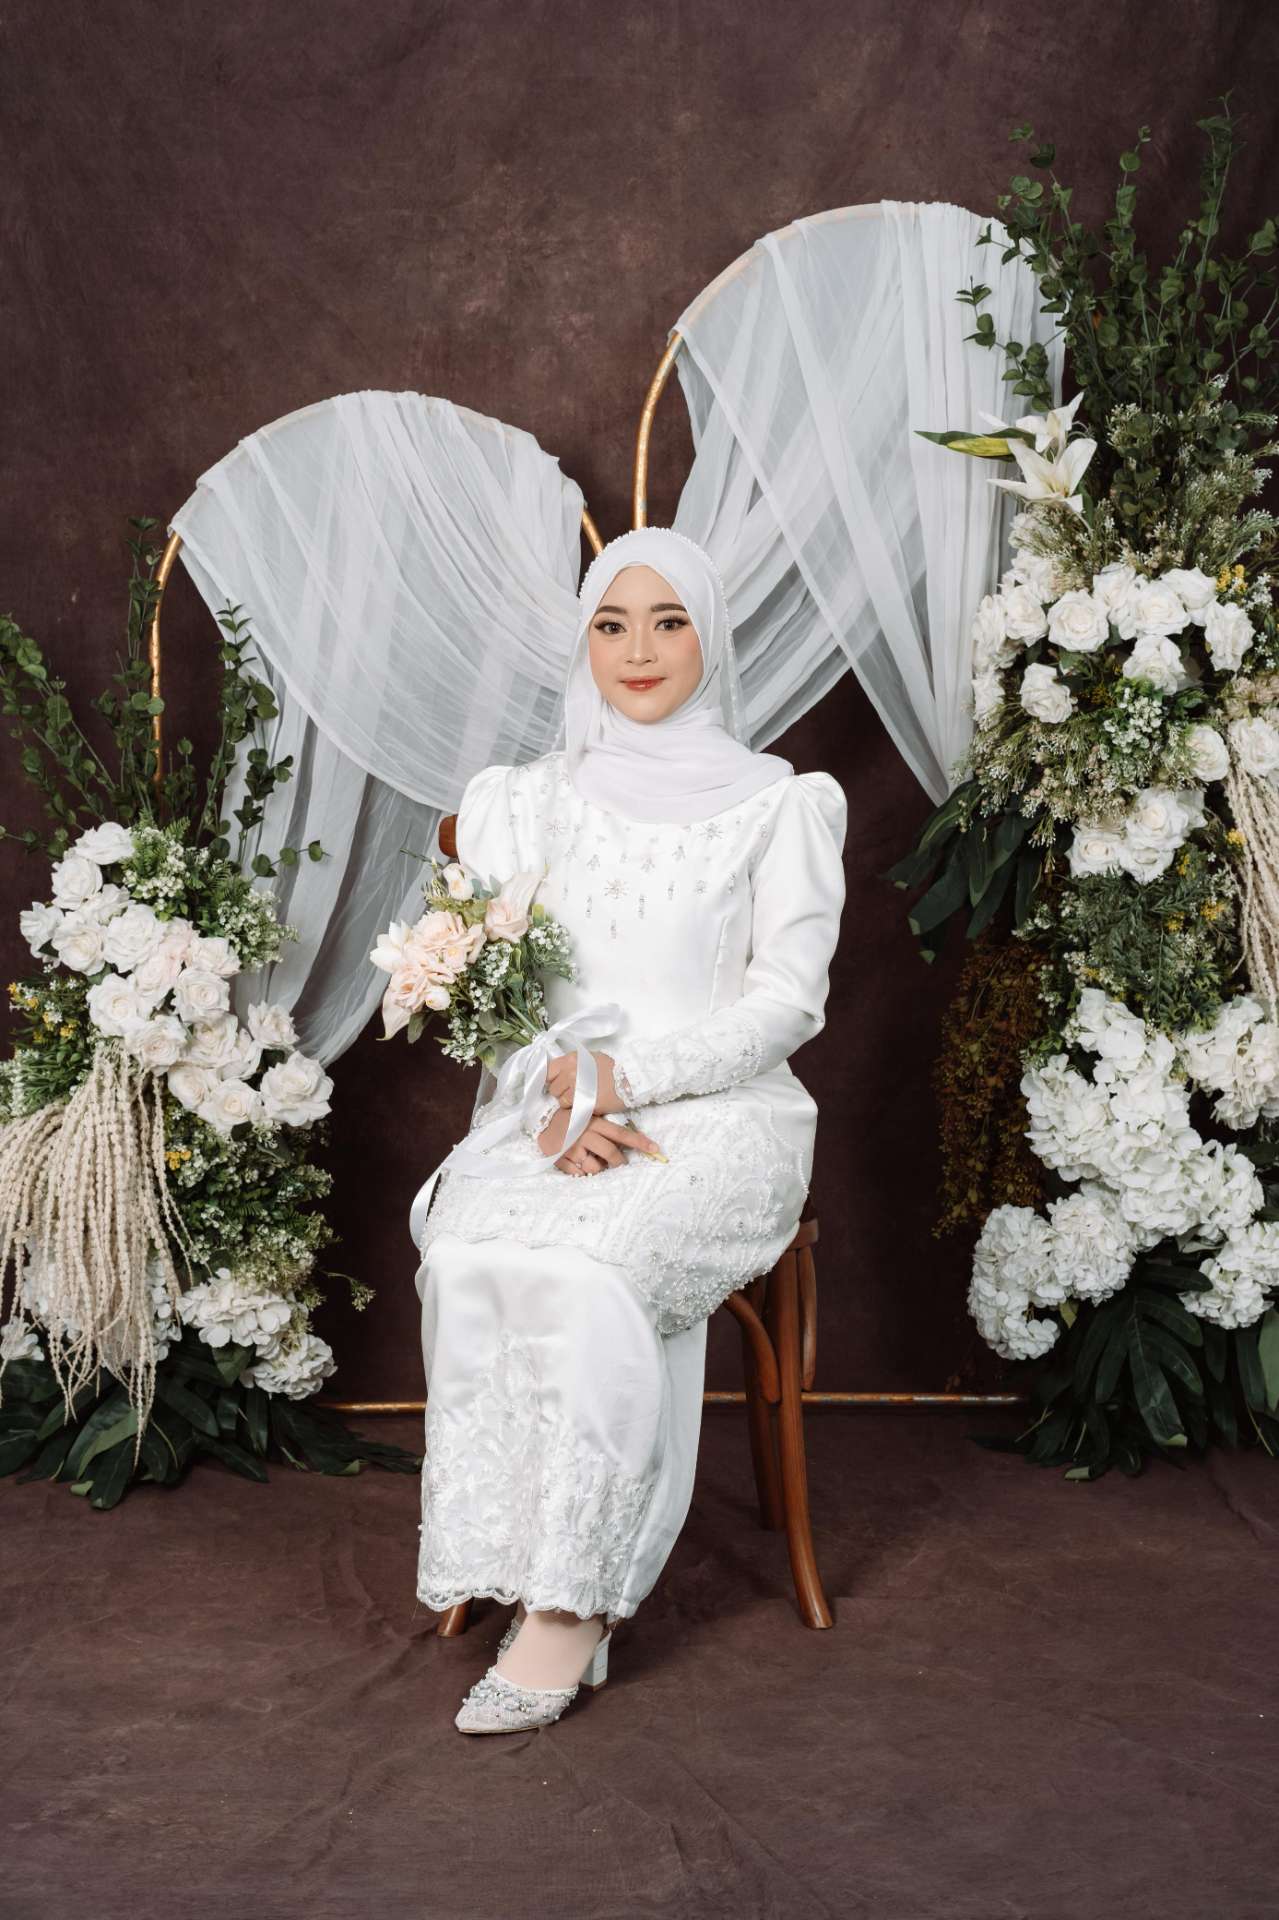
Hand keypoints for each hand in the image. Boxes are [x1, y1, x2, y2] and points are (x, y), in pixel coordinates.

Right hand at [536, 1107, 663, 1174]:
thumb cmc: (569, 1120)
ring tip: (589, 1159)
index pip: (621, 1134)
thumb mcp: (588, 1117)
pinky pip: (580, 1175)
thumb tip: (624, 1145)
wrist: (539, 1121)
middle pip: (611, 1154)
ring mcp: (572, 1149)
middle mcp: (584, 1135)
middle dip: (618, 1162)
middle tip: (618, 1164)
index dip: (639, 1142)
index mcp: (593, 1123)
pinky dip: (582, 1172)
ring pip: (596, 1168)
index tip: (656, 1149)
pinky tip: (576, 1162)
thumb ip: (604, 1129)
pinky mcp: (561, 1160)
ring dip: (597, 1168)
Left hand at [545, 1047, 622, 1115]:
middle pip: (553, 1087)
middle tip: (573, 1091)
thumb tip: (558, 1073)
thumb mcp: (589, 1058)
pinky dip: (574, 1108)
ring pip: (560, 1100)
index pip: (547, 1070)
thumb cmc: (611, 1068)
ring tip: (580, 1097)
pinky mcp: (582, 1102)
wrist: (629, 1080)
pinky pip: (569, 1108)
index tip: (553, 1083)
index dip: (549, 1078)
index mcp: (571, 1059)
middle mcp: (571, 1072)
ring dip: (567, 1101)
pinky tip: (584, 1103)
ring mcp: (576, 1087)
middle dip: (560, 1091)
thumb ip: (572, 1064)